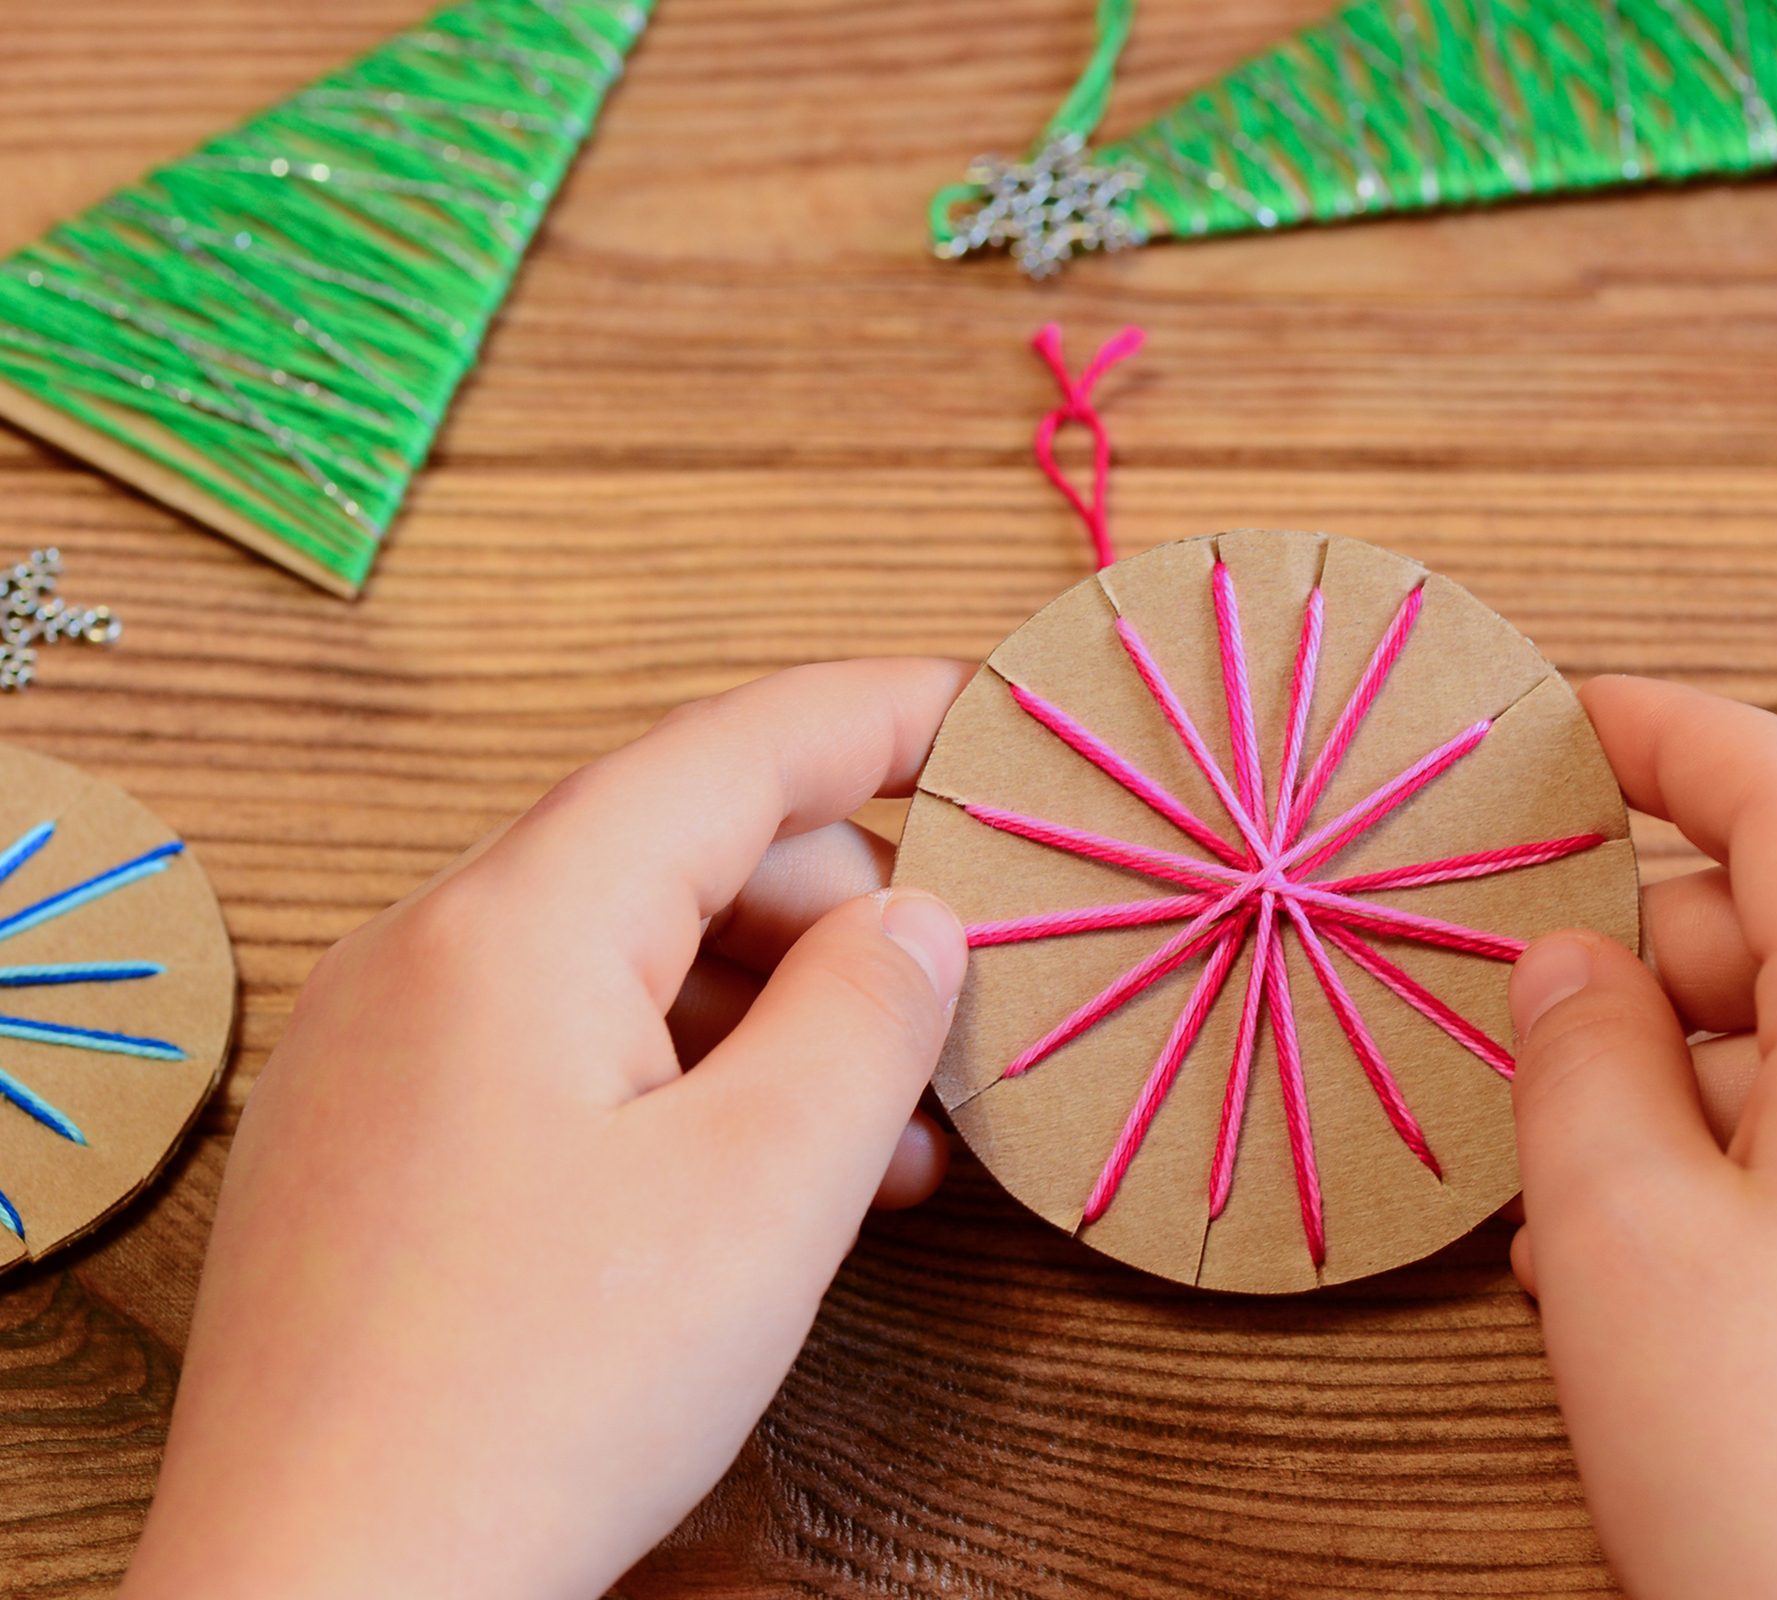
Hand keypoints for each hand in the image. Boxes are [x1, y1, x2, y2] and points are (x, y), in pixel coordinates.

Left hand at [122, 659, 974, 1599]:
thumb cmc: (540, 1397)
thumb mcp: (767, 1191)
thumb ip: (869, 1017)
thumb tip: (915, 919)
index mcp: (517, 922)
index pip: (733, 748)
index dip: (883, 715)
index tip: (993, 713)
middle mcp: (426, 954)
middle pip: (679, 853)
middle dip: (841, 913)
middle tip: (957, 1016)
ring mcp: (384, 1053)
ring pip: (625, 962)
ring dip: (773, 1017)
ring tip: (887, 1142)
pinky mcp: (377, 1147)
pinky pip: (561, 1052)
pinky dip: (685, 1082)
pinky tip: (766, 1187)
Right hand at [1508, 678, 1776, 1599]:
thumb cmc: (1776, 1469)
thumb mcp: (1617, 1235)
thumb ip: (1577, 1052)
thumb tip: (1574, 957)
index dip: (1676, 735)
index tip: (1577, 720)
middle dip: (1689, 944)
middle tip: (1558, 1036)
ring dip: (1742, 1059)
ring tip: (1614, 1193)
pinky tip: (1725, 1259)